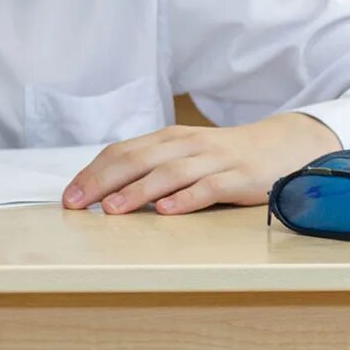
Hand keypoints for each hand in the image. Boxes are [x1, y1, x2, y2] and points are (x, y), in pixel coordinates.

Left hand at [62, 113, 339, 215]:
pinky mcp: (239, 178)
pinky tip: (166, 211)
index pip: (121, 152)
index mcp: (166, 139)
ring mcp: (213, 161)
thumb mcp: (182, 155)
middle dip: (102, 182)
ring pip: (169, 173)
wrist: (280, 144)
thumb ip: (150, 167)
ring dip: (138, 191)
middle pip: (136, 160)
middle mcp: (186, 145)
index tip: (69, 197)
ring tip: (113, 209)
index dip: (92, 173)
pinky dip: (186, 199)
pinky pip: (209, 188)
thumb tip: (104, 191)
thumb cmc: (221, 156)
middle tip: (78, 204)